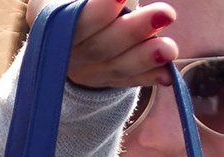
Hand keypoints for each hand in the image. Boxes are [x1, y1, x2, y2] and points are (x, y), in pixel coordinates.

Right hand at [26, 0, 177, 89]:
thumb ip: (91, 0)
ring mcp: (90, 71)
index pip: (78, 21)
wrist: (61, 33)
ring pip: (118, 67)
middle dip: (134, 31)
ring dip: (146, 58)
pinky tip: (168, 74)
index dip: (100, 11)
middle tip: (167, 13)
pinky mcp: (108, 79)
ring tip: (171, 48)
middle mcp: (71, 53)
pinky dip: (149, 78)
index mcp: (53, 24)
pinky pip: (129, 81)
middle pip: (101, 46)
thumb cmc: (69, 3)